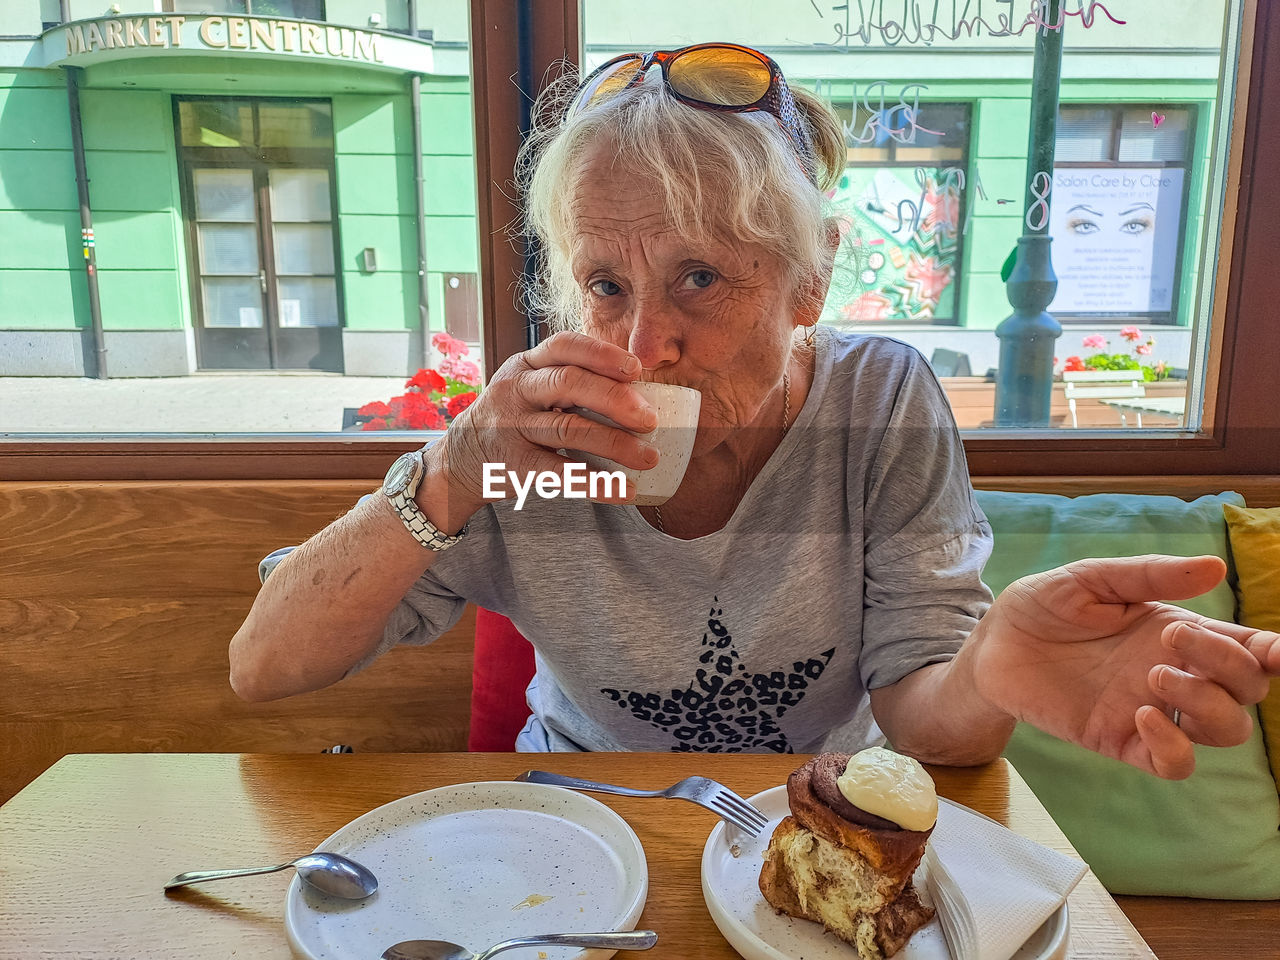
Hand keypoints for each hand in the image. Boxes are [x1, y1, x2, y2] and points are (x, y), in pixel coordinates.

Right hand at [428, 331, 659, 514]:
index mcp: (526, 364)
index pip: (564, 346)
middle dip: (615, 399)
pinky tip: (623, 490)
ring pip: (569, 429)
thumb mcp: (530, 388)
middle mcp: (516, 390)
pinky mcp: (513, 464)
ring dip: (615, 444)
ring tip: (648, 457)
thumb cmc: (514, 419)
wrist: (462, 458)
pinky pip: (559, 473)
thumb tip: (640, 392)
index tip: (637, 369)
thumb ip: (571, 382)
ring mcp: (511, 427)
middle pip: (569, 383)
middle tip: (650, 420)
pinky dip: (596, 482)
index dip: (602, 354)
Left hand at [972, 554, 1279, 778]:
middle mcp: (1176, 674)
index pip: (1248, 648)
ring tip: (1154, 674)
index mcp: (1179, 632)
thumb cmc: (1043, 606)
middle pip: (1248, 689)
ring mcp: (1152, 711)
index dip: (1273, 652)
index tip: (1276, 650)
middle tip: (1172, 639)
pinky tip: (1142, 715)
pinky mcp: (1120, 741)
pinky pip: (1175, 764)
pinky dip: (1174, 747)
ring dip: (1208, 705)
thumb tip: (1215, 567)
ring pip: (1226, 730)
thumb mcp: (1090, 579)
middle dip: (1231, 666)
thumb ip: (1148, 574)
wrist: (991, 645)